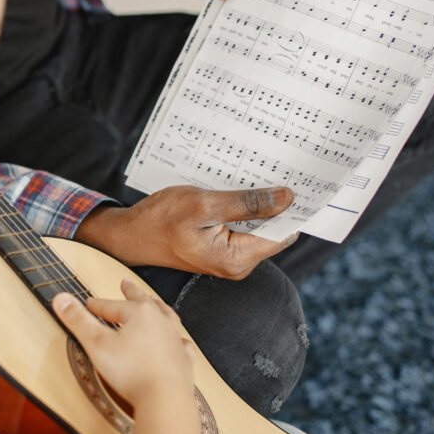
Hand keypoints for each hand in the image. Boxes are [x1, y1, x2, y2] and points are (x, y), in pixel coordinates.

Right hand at [51, 280, 194, 406]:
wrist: (165, 398)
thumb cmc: (131, 373)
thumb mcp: (96, 343)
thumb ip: (77, 320)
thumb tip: (60, 298)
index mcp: (139, 313)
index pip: (111, 306)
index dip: (96, 305)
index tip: (88, 304)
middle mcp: (160, 321)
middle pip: (143, 301)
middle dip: (131, 292)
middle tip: (125, 283)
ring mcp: (175, 339)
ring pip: (167, 316)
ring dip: (158, 307)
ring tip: (154, 302)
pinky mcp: (184, 359)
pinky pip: (183, 343)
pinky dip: (179, 339)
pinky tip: (179, 339)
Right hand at [75, 185, 297, 279]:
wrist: (130, 235)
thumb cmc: (160, 220)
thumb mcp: (204, 205)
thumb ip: (247, 204)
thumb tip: (287, 198)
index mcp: (237, 259)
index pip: (283, 232)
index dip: (293, 207)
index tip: (302, 180)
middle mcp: (239, 264)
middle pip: (272, 229)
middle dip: (274, 202)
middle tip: (275, 169)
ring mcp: (231, 258)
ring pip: (257, 226)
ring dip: (255, 203)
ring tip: (250, 176)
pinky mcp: (222, 249)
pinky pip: (242, 226)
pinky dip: (241, 207)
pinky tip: (233, 190)